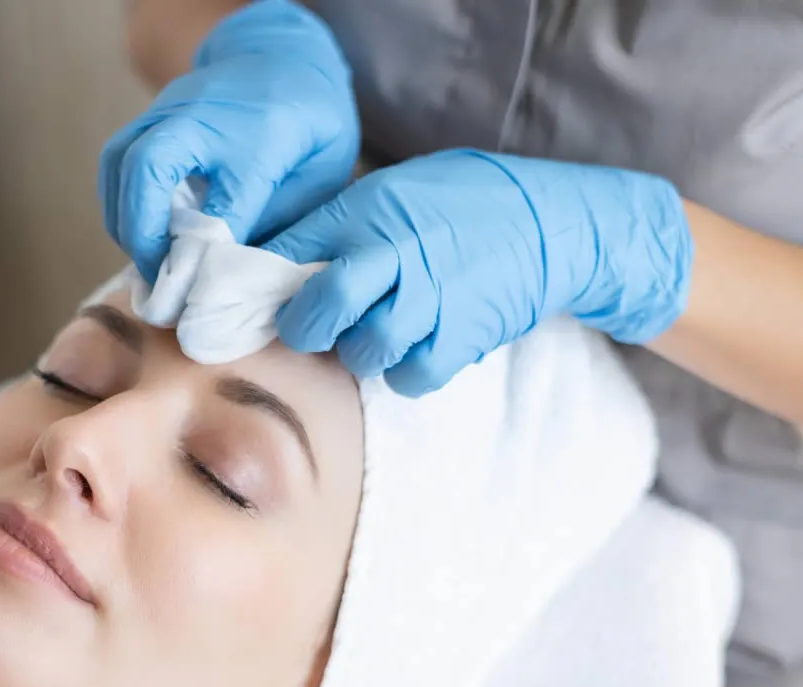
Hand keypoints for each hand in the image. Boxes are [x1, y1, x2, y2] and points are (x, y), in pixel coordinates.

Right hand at [99, 0, 358, 281]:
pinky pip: (114, 165)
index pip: (229, 196)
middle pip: (147, 168)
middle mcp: (201, 113)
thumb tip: (241, 272)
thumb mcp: (319, 174)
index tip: (204, 284)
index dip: (211, 246)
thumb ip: (281, 219)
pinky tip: (139, 237)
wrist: (282, 57)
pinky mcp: (145, 118)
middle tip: (162, 281)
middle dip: (145, 234)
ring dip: (125, 223)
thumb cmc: (307, 125)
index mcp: (260, 130)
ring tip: (150, 265)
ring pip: (118, 166)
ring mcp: (165, 109)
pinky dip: (119, 205)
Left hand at [262, 149, 694, 395]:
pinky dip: (402, 374)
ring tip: (374, 334)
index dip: (262, 284)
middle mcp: (395, 256)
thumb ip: (335, 225)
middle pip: (321, 308)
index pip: (291, 252)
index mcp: (370, 213)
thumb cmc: (461, 204)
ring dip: (358, 352)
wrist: (550, 224)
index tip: (252, 301)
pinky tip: (409, 351)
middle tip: (309, 328)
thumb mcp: (392, 193)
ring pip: (364, 351)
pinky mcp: (460, 339)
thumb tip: (269, 257)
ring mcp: (430, 301)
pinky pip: (409, 378)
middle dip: (304, 326)